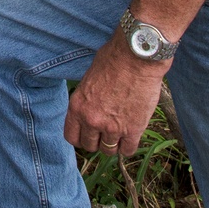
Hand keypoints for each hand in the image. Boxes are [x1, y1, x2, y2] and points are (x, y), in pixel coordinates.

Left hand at [64, 29, 167, 156]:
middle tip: (107, 131)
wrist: (136, 57)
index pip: (72, 137)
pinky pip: (127, 150)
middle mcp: (91, 119)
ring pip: (109, 150)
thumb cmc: (113, 60)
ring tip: (121, 132)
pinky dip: (129, 145)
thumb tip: (91, 107)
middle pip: (90, 146)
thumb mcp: (89, 79)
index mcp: (77, 106)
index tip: (89, 133)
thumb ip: (87, 99)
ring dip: (114, 143)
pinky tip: (132, 135)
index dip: (81, 137)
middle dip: (98, 140)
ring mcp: (111, 127)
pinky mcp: (132, 130)